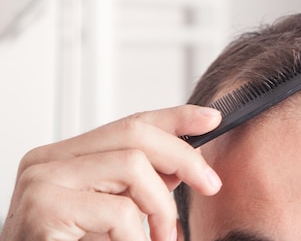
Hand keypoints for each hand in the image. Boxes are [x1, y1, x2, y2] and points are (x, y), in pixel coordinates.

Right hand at [0, 105, 221, 240]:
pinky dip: (139, 236)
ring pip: (133, 166)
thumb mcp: (113, 211)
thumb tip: (183, 163)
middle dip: (183, 156)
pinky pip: (119, 210)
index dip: (175, 118)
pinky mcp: (44, 208)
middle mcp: (46, 161)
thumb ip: (140, 183)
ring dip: (162, 206)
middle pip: (134, 134)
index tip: (211, 119)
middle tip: (211, 184)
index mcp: (63, 157)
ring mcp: (42, 181)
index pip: (128, 124)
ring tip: (165, 237)